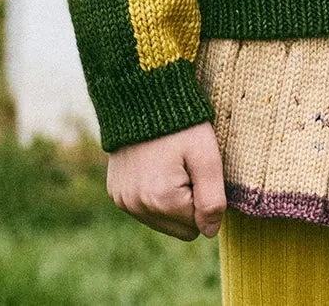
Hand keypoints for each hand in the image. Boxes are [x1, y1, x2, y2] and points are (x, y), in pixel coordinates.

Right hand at [106, 121, 226, 239]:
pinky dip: (154, 193)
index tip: (197, 170)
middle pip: (179, 228)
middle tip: (186, 167)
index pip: (197, 226)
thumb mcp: (206, 156)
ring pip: (161, 220)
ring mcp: (123, 201)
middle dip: (188, 203)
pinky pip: (144, 208)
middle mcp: (137, 207)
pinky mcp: (116, 193)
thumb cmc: (181, 125)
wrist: (142, 97)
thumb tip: (210, 231)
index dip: (203, 197)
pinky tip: (155, 165)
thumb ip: (212, 199)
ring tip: (170, 164)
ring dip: (171, 199)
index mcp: (162, 201)